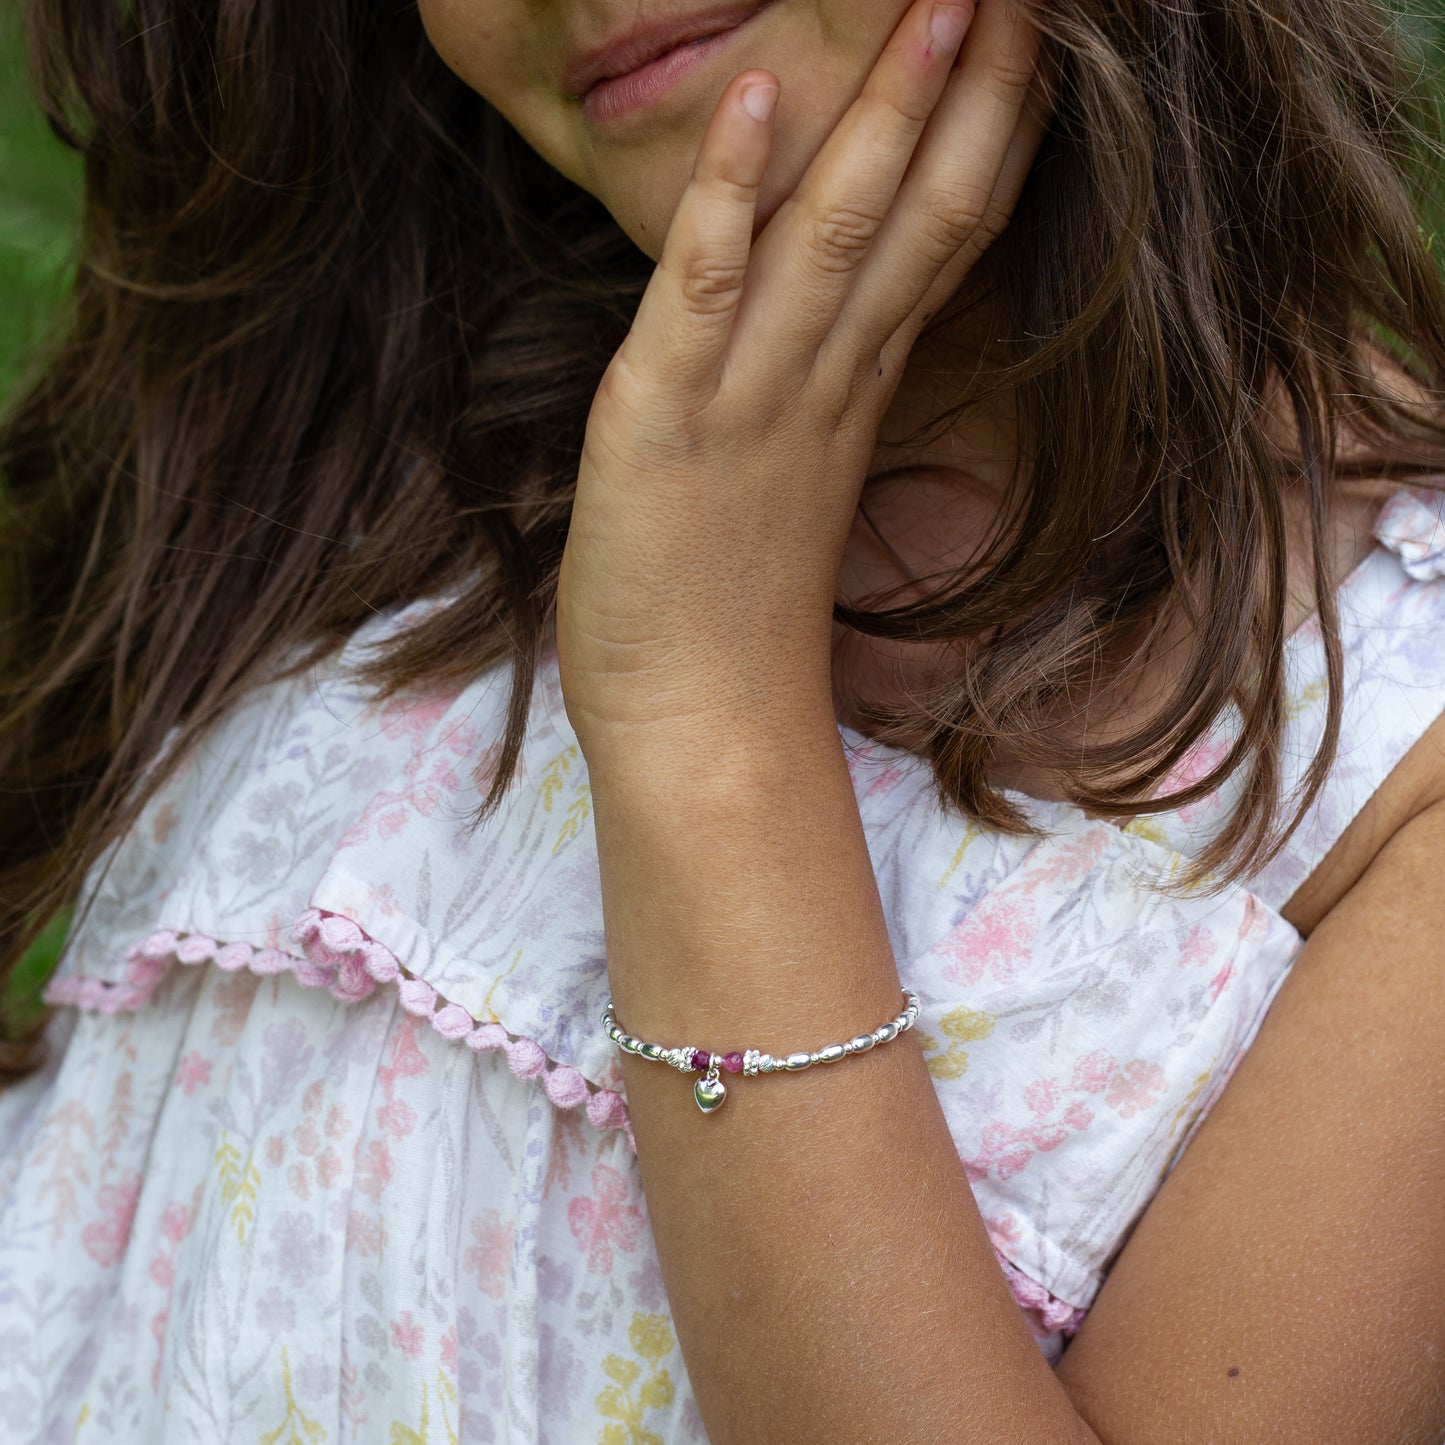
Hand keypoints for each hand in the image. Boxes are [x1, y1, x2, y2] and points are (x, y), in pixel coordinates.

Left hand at [556, 0, 1053, 758]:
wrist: (700, 725)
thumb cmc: (735, 613)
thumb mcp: (791, 479)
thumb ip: (815, 391)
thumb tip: (824, 326)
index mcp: (851, 390)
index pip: (945, 241)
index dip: (993, 137)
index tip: (1034, 51)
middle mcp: (822, 382)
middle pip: (922, 218)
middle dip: (974, 96)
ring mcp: (751, 401)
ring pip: (834, 237)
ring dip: (884, 117)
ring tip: (941, 4)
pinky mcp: (666, 422)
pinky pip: (703, 294)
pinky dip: (727, 198)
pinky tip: (754, 101)